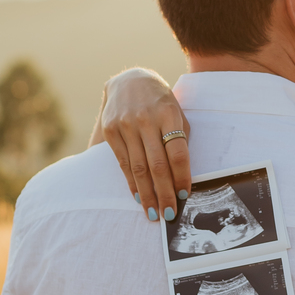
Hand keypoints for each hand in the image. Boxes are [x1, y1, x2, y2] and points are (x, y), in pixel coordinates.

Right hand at [93, 69, 191, 218]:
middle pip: (157, 165)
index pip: (177, 152)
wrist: (130, 80)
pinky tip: (138, 197)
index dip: (181, 176)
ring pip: (138, 168)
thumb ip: (180, 138)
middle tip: (169, 214)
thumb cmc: (161, 102)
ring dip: (147, 194)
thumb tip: (182, 175)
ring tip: (154, 213)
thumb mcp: (177, 112)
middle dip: (164, 193)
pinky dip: (131, 182)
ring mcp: (125, 125)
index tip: (184, 195)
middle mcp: (145, 120)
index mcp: (168, 114)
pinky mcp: (110, 130)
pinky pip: (123, 163)